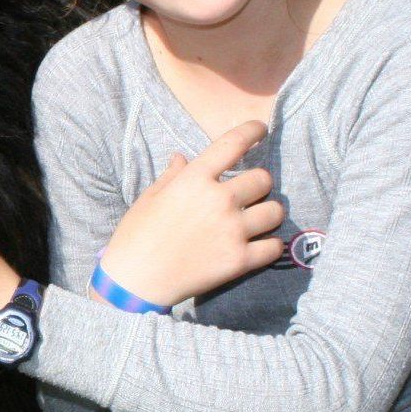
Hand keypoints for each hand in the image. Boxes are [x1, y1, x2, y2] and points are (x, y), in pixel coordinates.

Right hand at [96, 121, 284, 308]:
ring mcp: (232, 231)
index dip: (252, 131)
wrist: (135, 282)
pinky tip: (259, 245)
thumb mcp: (149, 198)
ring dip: (268, 213)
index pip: (233, 144)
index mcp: (194, 180)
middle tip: (248, 194)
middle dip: (258, 184)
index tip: (260, 129)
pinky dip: (270, 245)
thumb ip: (172, 176)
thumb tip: (182, 157)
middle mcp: (219, 200)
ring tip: (257, 220)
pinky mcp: (239, 261)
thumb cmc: (136, 236)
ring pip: (275, 211)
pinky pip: (274, 246)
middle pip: (263, 179)